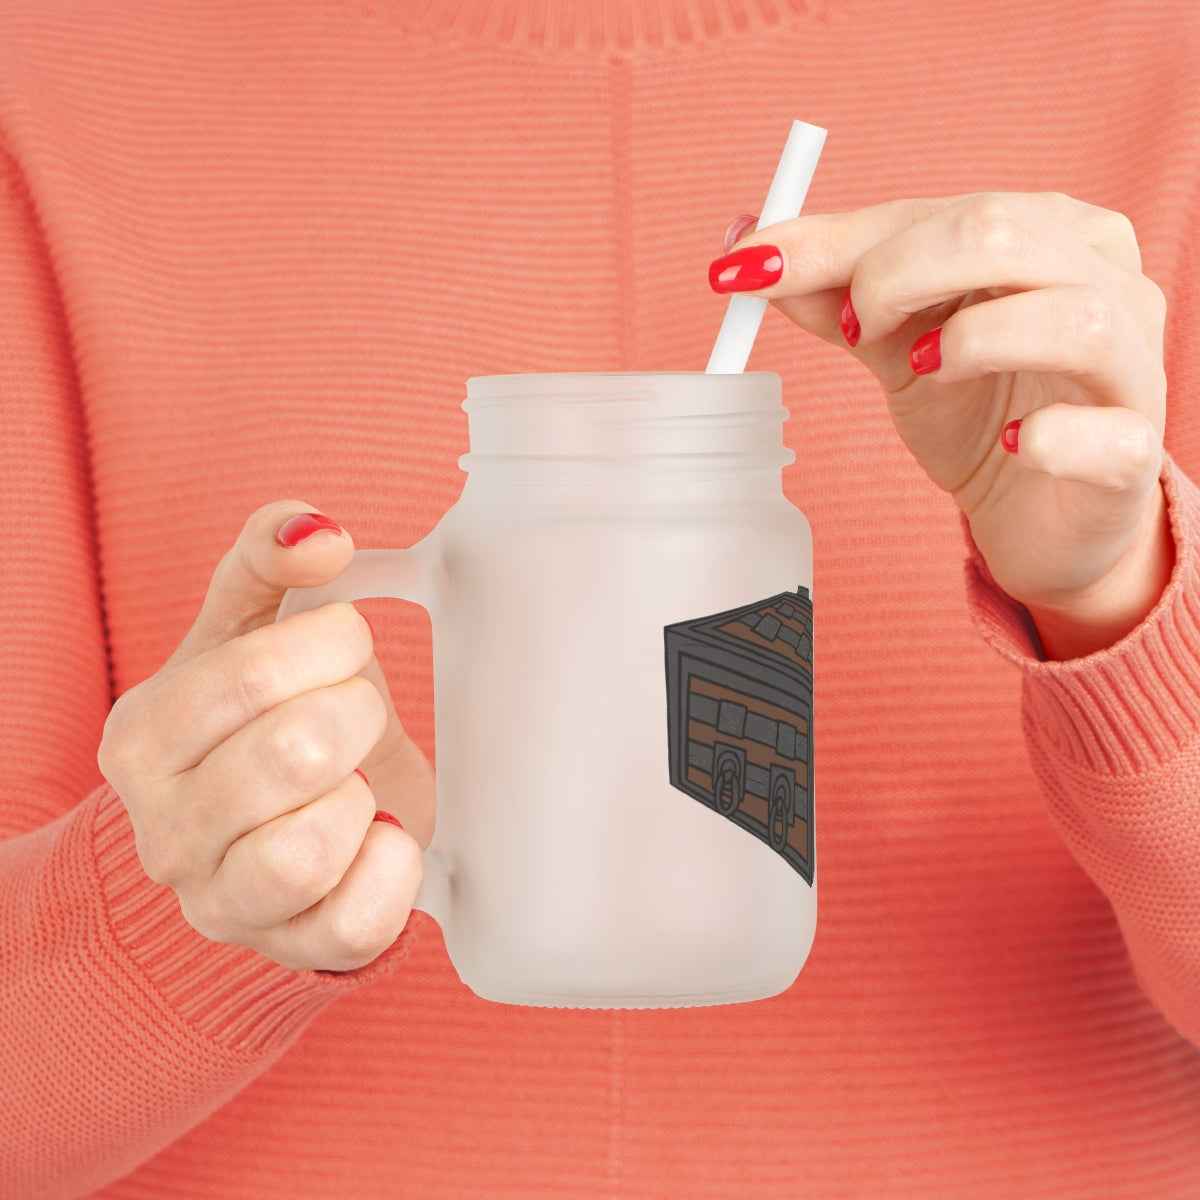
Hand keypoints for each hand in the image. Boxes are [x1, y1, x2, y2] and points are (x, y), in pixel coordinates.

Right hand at [98, 501, 433, 971]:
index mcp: (143, 737)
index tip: (345, 644)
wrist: (271, 824)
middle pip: (294, 754)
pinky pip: (356, 922)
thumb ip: (268, 558)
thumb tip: (317, 532)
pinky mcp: (292, 949)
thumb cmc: (261, 717)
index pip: (252, 675)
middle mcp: (164, 831)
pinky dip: (393, 867)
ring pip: (309, 849)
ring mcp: (222, 902)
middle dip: (356, 714)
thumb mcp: (250, 626)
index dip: (330, 645)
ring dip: (362, 796)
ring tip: (356, 779)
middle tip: (356, 713)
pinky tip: (381, 833)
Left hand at [712, 193, 1172, 658]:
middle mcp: (1105, 280)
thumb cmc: (978, 412)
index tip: (749, 268)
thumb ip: (834, 295)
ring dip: (973, 340)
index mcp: (1047, 234)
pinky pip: (1107, 434)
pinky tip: (1013, 446)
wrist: (1039, 514)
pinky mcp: (1134, 453)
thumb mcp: (896, 346)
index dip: (837, 240)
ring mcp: (1132, 366)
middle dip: (897, 274)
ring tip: (922, 371)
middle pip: (1003, 234)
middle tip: (852, 329)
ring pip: (1074, 317)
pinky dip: (1050, 437)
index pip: (938, 211)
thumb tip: (748, 249)